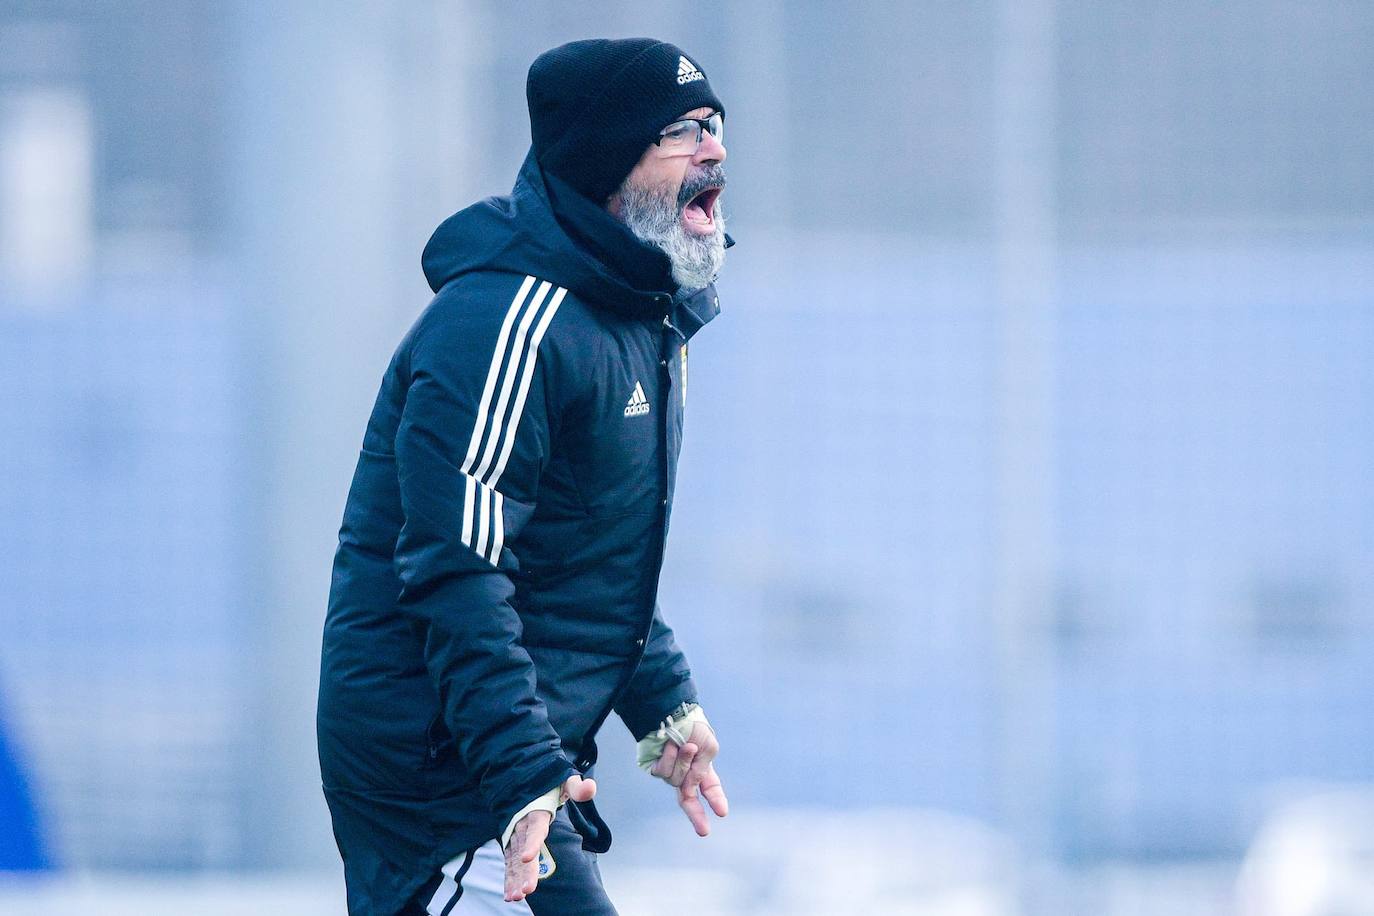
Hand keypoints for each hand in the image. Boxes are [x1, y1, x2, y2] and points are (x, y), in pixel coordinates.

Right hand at [503, 774, 594, 901]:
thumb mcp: (565, 780)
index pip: (535, 828)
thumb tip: (590, 788)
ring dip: (514, 878)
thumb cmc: (549, 784)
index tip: (527, 857)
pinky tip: (509, 894)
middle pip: (523, 850)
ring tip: (516, 897)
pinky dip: (509, 878)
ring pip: (514, 859)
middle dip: (524, 871)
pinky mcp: (512, 843)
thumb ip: (577, 787)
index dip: (531, 843)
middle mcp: (523, 825)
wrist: (525, 779)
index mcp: (537, 812)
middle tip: (526, 891)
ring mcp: (516, 835)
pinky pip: (509, 862)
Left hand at [650, 721, 728, 835]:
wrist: (671, 711)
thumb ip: (703, 770)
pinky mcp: (654, 767)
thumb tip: (690, 785)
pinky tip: (671, 745)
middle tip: (705, 832)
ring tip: (686, 745)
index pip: (710, 789)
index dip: (716, 800)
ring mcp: (670, 771)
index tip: (722, 813)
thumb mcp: (708, 747)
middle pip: (688, 799)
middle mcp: (685, 773)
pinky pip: (663, 772)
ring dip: (684, 762)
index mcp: (701, 768)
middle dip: (697, 815)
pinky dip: (669, 758)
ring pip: (677, 781)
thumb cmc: (693, 726)